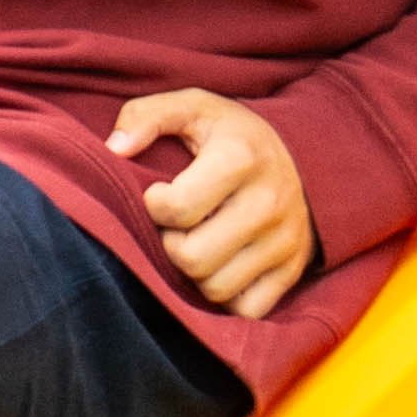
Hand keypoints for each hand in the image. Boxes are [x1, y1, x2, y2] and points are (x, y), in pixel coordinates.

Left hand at [108, 89, 310, 317]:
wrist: (302, 156)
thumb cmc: (230, 135)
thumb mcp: (192, 107)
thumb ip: (146, 115)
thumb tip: (114, 148)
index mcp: (240, 158)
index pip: (176, 208)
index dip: (154, 204)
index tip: (160, 193)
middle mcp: (269, 203)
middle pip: (192, 258)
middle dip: (171, 245)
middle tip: (175, 226)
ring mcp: (285, 241)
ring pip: (216, 288)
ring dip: (195, 272)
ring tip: (197, 242)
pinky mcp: (293, 270)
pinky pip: (247, 309)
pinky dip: (226, 296)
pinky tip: (219, 266)